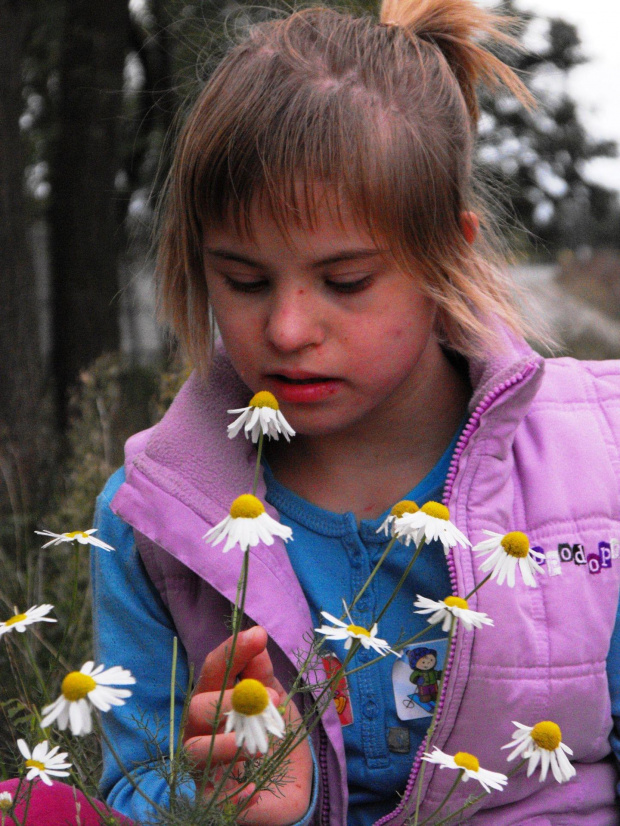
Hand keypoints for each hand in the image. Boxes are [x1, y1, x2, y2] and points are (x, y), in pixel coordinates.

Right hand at [183, 626, 312, 824]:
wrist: (292, 791)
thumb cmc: (276, 738)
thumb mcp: (275, 701)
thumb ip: (263, 675)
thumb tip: (257, 641)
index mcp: (215, 700)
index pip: (215, 669)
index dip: (233, 650)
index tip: (258, 635)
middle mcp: (202, 730)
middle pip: (196, 706)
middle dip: (229, 699)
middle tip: (269, 699)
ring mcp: (203, 766)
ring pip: (194, 749)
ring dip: (227, 743)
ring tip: (259, 746)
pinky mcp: (211, 800)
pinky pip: (210, 797)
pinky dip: (235, 792)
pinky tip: (255, 787)